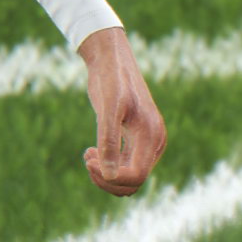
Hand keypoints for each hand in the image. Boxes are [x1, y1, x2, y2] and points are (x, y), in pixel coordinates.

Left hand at [77, 27, 165, 196]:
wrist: (112, 59)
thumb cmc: (109, 80)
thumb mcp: (106, 110)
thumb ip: (109, 142)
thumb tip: (110, 175)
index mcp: (152, 137)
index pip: (136, 176)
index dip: (110, 176)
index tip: (87, 157)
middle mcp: (155, 143)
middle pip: (134, 182)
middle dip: (107, 178)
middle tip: (87, 157)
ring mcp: (148, 142)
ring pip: (130, 177)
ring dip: (107, 175)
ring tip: (88, 154)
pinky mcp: (138, 139)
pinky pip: (127, 165)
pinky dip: (108, 166)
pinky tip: (92, 150)